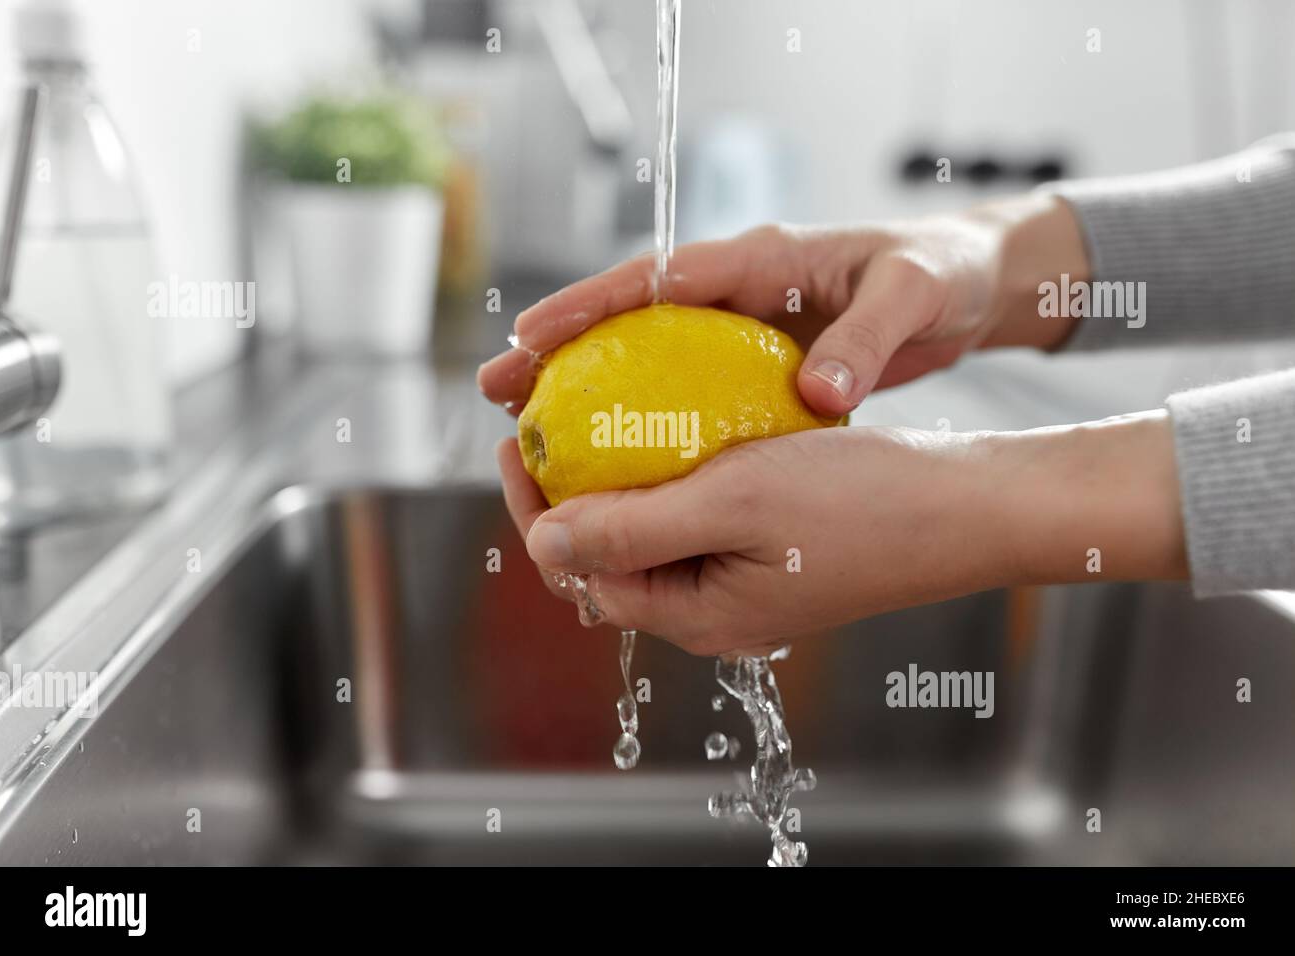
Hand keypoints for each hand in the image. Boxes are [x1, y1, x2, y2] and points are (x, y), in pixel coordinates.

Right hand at [479, 193, 1089, 419]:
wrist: (968, 284)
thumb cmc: (940, 273)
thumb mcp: (913, 296)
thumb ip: (865, 342)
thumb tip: (816, 394)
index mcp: (759, 257)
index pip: (658, 276)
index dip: (590, 304)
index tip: (529, 336)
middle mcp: (734, 289)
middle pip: (627, 319)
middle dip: (558, 350)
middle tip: (493, 392)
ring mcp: (738, 328)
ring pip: (644, 359)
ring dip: (586, 391)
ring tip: (528, 433)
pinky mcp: (752, 363)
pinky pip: (683, 392)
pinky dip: (644, 421)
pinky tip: (617, 464)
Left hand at [497, 412, 1186, 655]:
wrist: (967, 506)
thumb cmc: (862, 501)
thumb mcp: (735, 503)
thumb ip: (632, 528)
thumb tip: (541, 540)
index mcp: (695, 615)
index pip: (581, 569)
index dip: (534, 506)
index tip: (517, 437)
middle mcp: (712, 610)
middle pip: (609, 554)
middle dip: (567, 491)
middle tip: (545, 419)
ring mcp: (743, 583)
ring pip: (652, 532)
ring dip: (617, 478)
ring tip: (595, 415)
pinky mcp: (772, 552)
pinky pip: (699, 515)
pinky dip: (671, 473)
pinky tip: (667, 424)